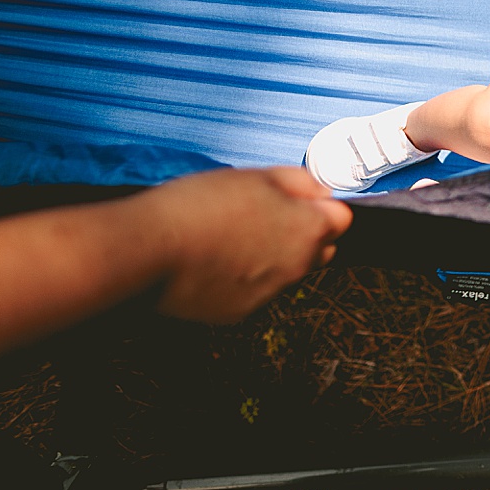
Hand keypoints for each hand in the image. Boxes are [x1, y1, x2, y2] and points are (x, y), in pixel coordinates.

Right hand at [139, 167, 352, 323]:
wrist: (148, 251)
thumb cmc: (200, 206)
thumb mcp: (256, 175)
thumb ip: (299, 182)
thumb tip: (318, 191)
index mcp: (309, 231)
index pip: (341, 220)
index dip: (319, 206)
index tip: (296, 199)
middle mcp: (299, 268)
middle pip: (318, 249)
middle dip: (301, 233)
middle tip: (263, 215)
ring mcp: (271, 294)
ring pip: (284, 271)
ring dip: (270, 255)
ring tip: (228, 236)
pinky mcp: (240, 313)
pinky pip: (254, 291)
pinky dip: (242, 277)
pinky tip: (212, 261)